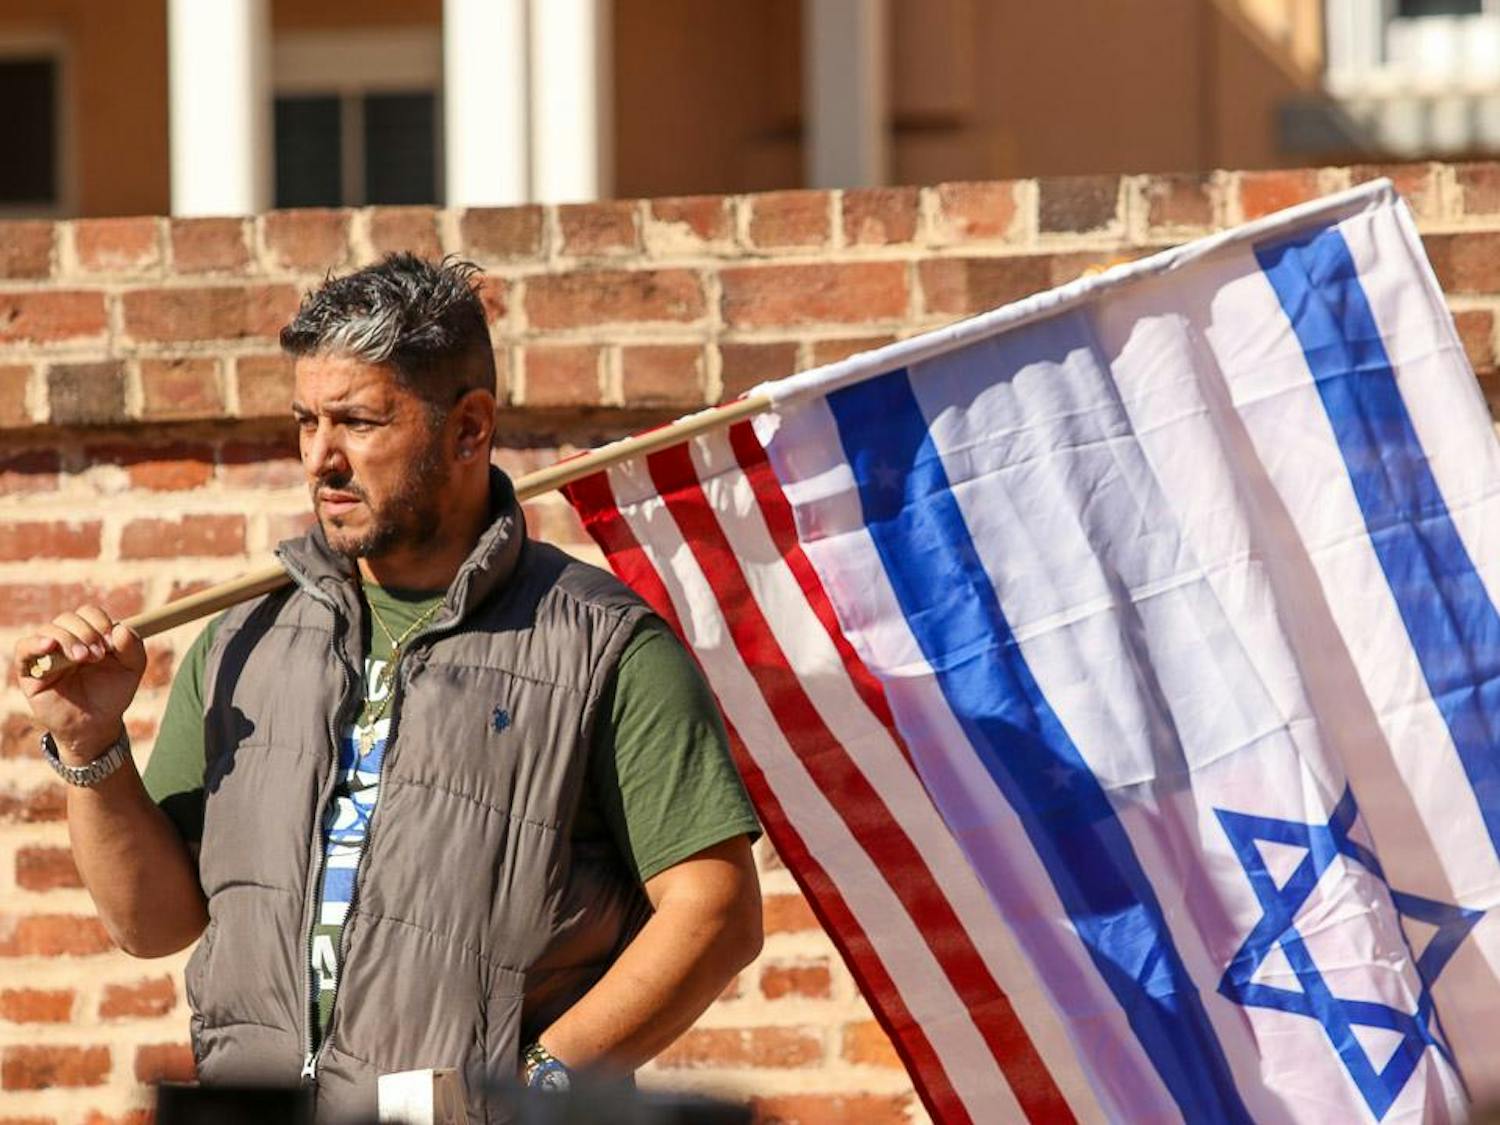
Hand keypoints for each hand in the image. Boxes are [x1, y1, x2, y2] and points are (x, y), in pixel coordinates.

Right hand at [13, 605, 146, 762]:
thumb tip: (120, 628)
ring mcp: (47, 654)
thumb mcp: (132, 670)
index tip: (111, 642)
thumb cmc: (111, 694)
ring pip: (49, 630)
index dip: (99, 621)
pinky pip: (24, 648)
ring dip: (67, 639)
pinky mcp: (30, 670)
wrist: (95, 724)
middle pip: (68, 618)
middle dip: (86, 632)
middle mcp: (66, 640)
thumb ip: (133, 647)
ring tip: (82, 658)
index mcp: (89, 635)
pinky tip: (49, 646)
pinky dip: (35, 643)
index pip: (88, 613)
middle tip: (98, 655)